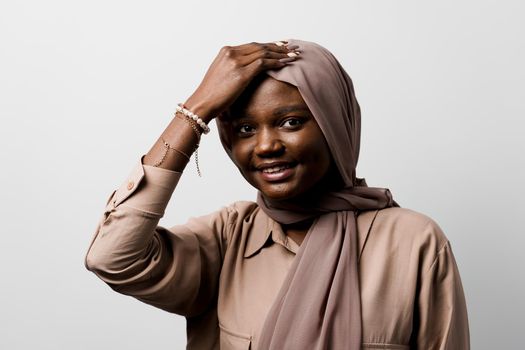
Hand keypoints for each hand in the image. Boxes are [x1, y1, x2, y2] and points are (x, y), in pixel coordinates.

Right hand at [184, 41, 299, 121]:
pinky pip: (263, 63)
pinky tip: (285, 63)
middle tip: (291, 47)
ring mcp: (236, 61)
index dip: (268, 45)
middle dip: (278, 46)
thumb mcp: (222, 76)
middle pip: (260, 46)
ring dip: (281, 53)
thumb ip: (233, 69)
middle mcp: (231, 52)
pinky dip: (276, 62)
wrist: (203, 103)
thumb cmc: (212, 95)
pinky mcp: (241, 73)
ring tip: (294, 54)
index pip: (252, 45)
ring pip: (264, 52)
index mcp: (226, 51)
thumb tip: (246, 72)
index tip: (280, 46)